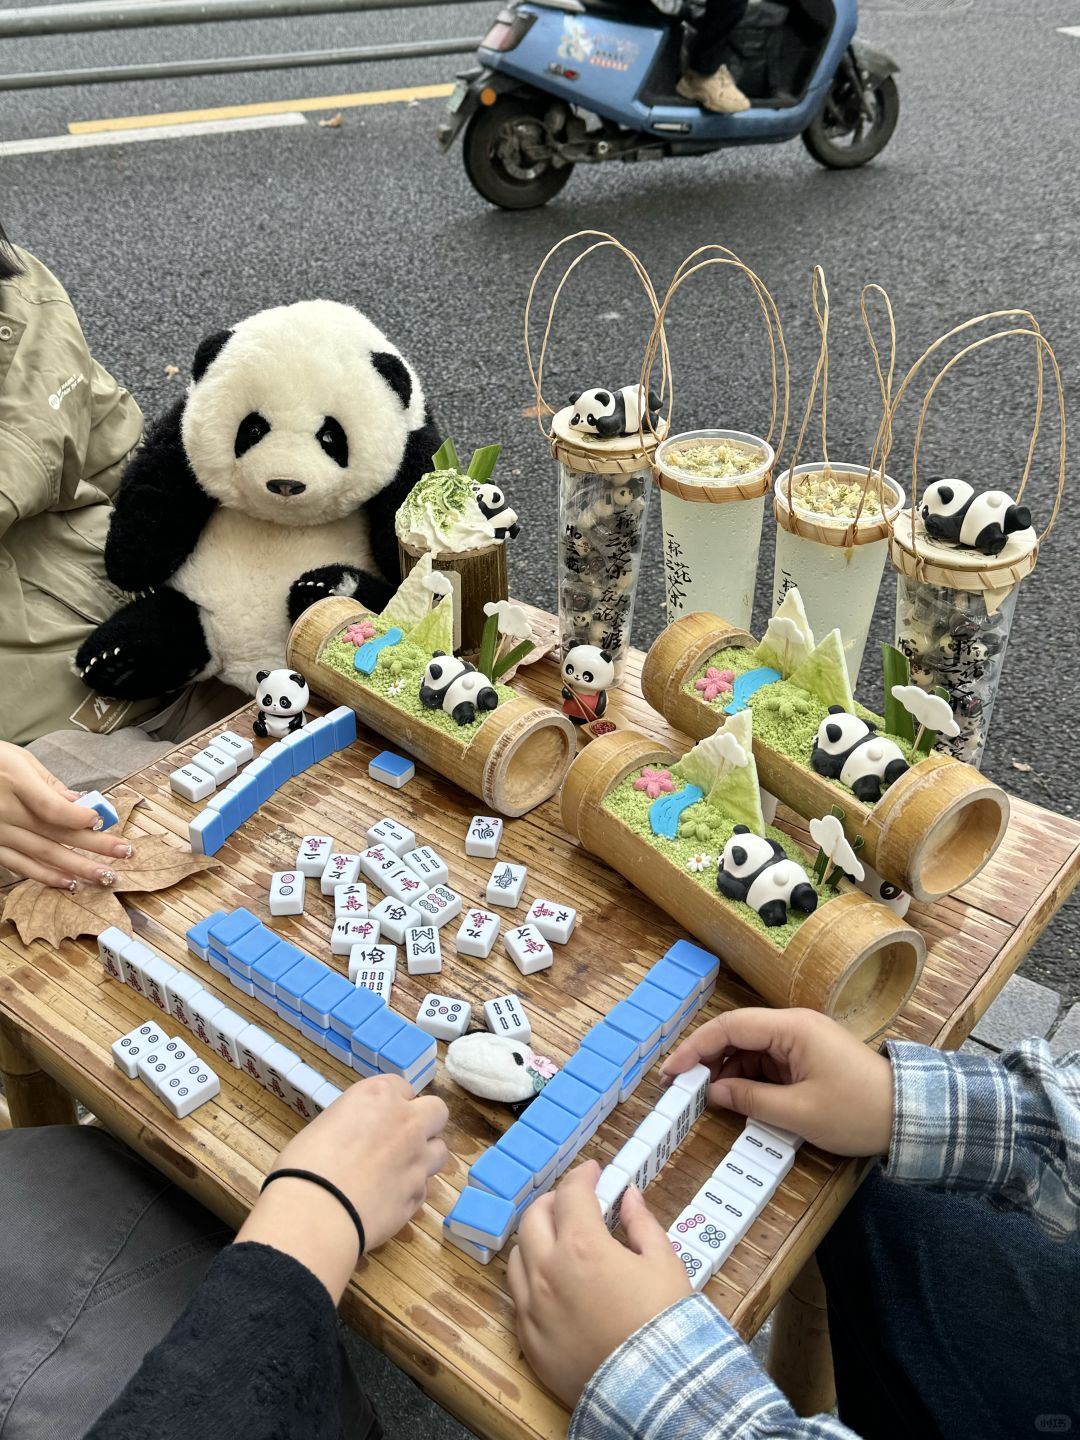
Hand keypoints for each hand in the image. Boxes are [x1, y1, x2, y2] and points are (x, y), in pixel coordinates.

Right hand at [0, 742, 133, 888]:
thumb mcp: (18, 759)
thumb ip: (49, 783)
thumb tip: (78, 801)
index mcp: (15, 782)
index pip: (52, 808)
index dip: (80, 817)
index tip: (103, 820)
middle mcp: (5, 811)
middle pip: (56, 834)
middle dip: (94, 846)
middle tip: (124, 853)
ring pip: (42, 854)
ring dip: (77, 867)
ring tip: (105, 875)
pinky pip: (20, 866)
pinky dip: (46, 876)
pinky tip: (69, 883)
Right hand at [237, 1075, 448, 1301]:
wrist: (316, 1213)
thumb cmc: (305, 1165)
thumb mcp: (325, 1125)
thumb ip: (353, 1124)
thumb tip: (356, 1138)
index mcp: (378, 1095)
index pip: (402, 1086)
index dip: (392, 1102)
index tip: (378, 1117)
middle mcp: (406, 1121)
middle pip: (436, 1110)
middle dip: (424, 1121)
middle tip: (400, 1138)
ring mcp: (417, 1158)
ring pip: (440, 1150)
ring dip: (424, 1156)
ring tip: (399, 1170)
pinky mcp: (418, 1195)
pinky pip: (424, 1186)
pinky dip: (411, 1190)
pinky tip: (389, 1199)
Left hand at [507, 1160, 690, 1408]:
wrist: (654, 1393)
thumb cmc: (664, 1325)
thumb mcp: (664, 1264)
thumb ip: (641, 1224)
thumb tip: (629, 1197)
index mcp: (582, 1245)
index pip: (571, 1193)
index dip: (583, 1176)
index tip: (593, 1172)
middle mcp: (548, 1271)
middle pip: (534, 1217)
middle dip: (555, 1201)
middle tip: (575, 1203)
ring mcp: (532, 1307)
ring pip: (518, 1255)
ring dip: (537, 1239)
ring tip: (560, 1241)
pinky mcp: (528, 1340)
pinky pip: (517, 1297)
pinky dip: (531, 1279)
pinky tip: (551, 1282)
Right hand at [662, 1007, 892, 1156]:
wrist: (910, 1116)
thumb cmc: (857, 1112)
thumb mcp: (798, 1113)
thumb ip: (750, 1099)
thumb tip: (713, 1093)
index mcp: (791, 1028)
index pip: (730, 1027)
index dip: (695, 1047)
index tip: (670, 1071)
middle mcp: (794, 1025)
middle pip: (738, 1033)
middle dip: (708, 1059)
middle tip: (683, 1089)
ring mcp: (802, 1040)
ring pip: (751, 1049)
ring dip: (728, 1071)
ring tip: (708, 1099)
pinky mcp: (809, 1056)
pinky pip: (768, 1061)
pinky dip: (749, 1077)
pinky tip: (738, 1098)